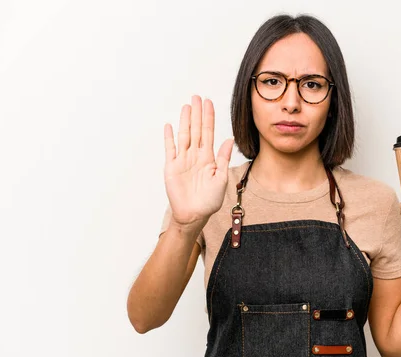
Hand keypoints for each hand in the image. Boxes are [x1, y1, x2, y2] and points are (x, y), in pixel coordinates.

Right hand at [163, 95, 233, 225]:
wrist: (194, 215)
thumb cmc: (209, 200)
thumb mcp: (222, 179)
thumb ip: (224, 159)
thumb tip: (230, 140)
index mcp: (208, 158)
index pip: (209, 132)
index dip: (209, 117)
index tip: (209, 102)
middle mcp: (195, 156)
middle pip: (196, 129)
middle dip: (197, 113)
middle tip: (197, 96)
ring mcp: (183, 160)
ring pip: (184, 135)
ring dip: (185, 121)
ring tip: (187, 106)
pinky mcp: (171, 167)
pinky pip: (170, 149)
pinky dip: (169, 138)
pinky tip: (170, 126)